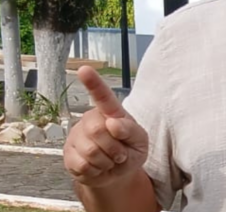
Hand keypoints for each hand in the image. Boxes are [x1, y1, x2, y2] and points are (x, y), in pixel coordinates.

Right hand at [63, 66, 148, 188]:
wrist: (117, 174)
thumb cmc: (130, 151)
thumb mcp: (140, 141)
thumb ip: (131, 130)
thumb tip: (112, 123)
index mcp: (111, 112)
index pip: (102, 96)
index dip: (93, 83)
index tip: (84, 69)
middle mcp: (90, 120)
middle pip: (97, 130)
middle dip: (114, 147)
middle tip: (120, 153)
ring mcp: (77, 136)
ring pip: (90, 151)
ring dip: (106, 161)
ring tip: (109, 160)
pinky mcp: (68, 154)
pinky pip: (82, 165)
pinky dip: (96, 171)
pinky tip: (98, 167)